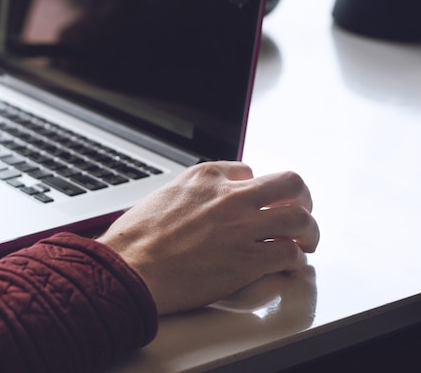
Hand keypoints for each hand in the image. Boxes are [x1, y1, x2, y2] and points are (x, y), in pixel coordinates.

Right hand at [97, 161, 319, 314]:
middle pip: (289, 183)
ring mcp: (241, 227)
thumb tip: (198, 205)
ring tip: (306, 242)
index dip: (256, 189)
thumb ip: (189, 195)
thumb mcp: (162, 196)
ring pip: (300, 219)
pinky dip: (294, 261)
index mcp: (206, 177)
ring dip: (309, 231)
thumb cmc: (136, 238)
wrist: (129, 268)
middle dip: (301, 198)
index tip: (258, 201)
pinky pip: (289, 255)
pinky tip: (287, 266)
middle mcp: (230, 197)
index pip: (248, 171)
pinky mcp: (247, 261)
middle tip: (300, 211)